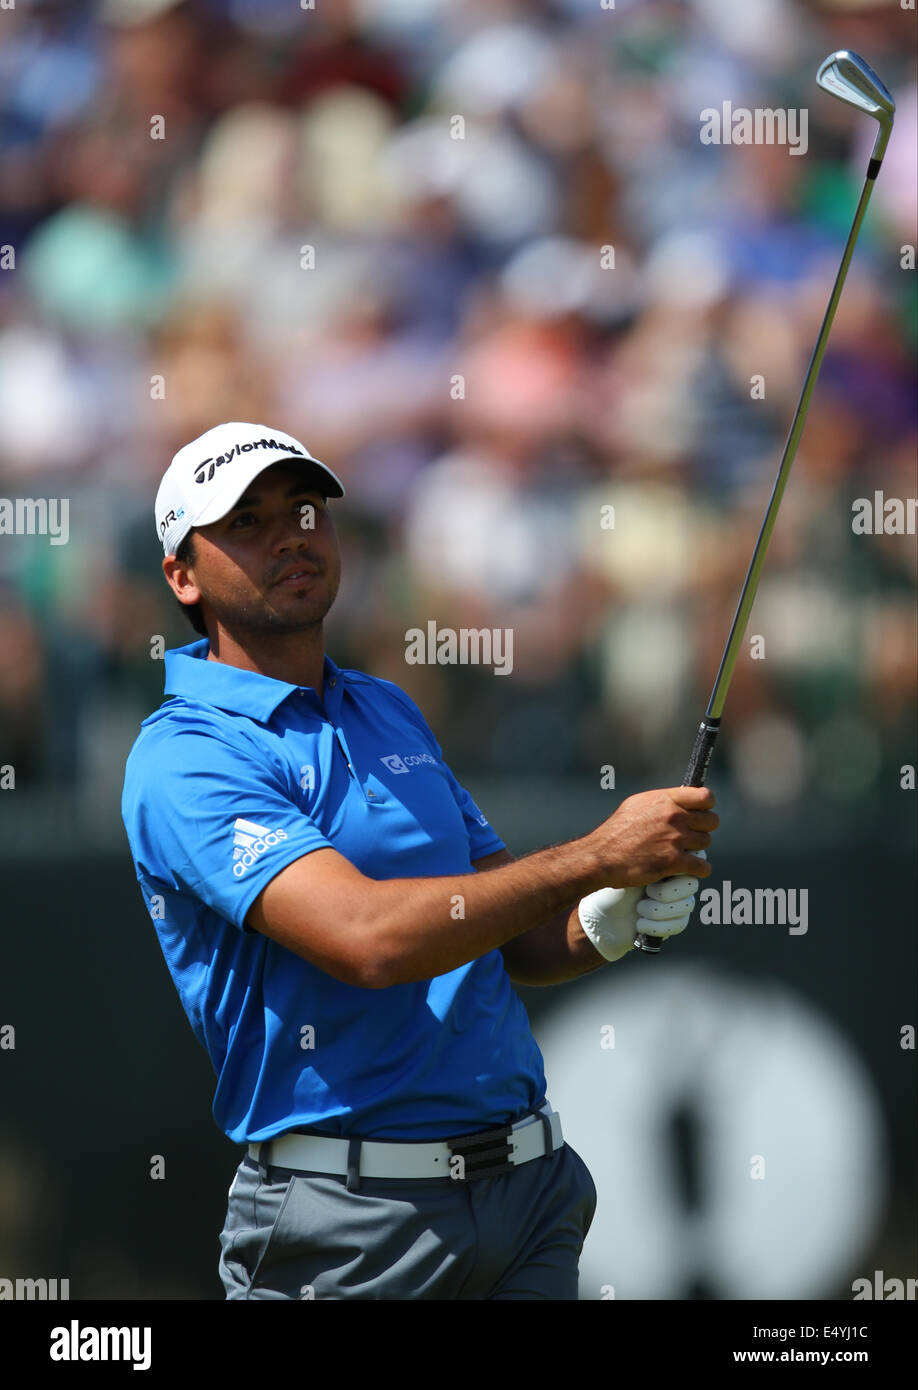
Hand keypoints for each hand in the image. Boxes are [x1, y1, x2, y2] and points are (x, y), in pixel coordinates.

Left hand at [578, 855, 703, 959]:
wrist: (599, 915)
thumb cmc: (612, 884)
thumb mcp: (631, 861)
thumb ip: (655, 850)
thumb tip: (678, 848)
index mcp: (667, 858)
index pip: (691, 860)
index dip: (675, 870)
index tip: (656, 875)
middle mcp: (675, 879)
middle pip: (691, 884)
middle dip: (667, 891)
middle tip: (647, 891)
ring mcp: (677, 901)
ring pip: (686, 905)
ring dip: (658, 910)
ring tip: (639, 908)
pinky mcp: (674, 921)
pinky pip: (679, 923)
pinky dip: (656, 925)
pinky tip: (640, 923)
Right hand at [586, 787, 715, 888]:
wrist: (601, 857)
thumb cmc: (616, 832)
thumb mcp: (636, 805)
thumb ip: (661, 802)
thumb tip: (678, 802)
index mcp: (665, 799)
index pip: (705, 796)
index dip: (707, 806)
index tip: (701, 814)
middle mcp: (673, 816)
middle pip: (711, 821)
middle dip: (704, 829)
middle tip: (692, 837)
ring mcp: (675, 838)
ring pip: (706, 843)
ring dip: (697, 850)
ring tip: (683, 853)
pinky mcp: (673, 861)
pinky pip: (702, 866)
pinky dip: (699, 870)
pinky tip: (690, 870)